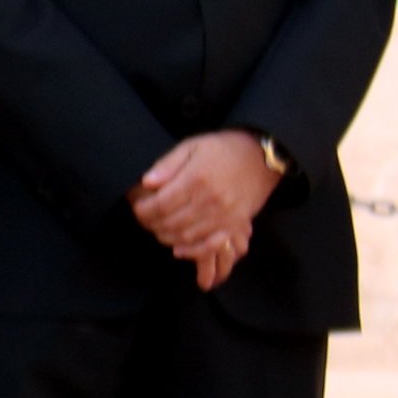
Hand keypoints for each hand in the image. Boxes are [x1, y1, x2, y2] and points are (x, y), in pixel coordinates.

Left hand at [133, 131, 282, 275]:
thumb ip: (168, 164)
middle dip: (152, 224)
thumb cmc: (222, 149)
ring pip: (186, 237)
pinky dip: (191, 251)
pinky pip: (209, 246)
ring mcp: (223, 215)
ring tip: (158, 229)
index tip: (137, 208)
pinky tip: (178, 249)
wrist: (260, 157)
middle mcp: (209, 199)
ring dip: (167, 237)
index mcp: (196, 178)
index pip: (160, 204)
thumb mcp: (192, 146)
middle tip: (145, 220)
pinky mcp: (234, 225)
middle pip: (170, 223)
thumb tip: (147, 182)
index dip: (143, 210)